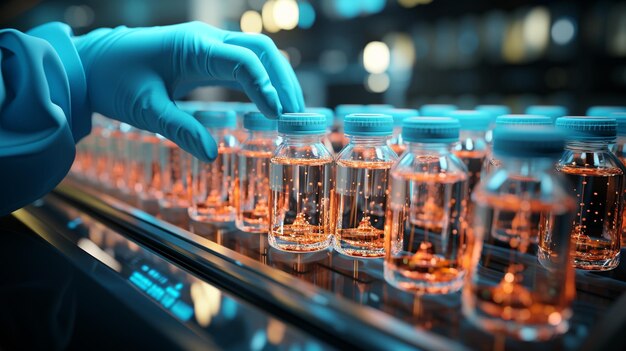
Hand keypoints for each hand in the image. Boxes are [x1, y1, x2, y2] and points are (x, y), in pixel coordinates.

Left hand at [73, 21, 304, 160]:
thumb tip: (213, 155)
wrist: (94, 64)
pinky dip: (264, 79)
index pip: (243, 60)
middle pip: (261, 49)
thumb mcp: (144, 109)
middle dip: (283, 80)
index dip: (265, 86)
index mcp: (193, 47)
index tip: (278, 116)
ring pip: (258, 52)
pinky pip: (245, 61)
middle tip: (297, 115)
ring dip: (278, 78)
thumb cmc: (115, 81)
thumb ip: (179, 129)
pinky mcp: (207, 56)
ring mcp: (208, 45)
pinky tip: (271, 102)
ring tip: (292, 111)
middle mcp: (206, 40)